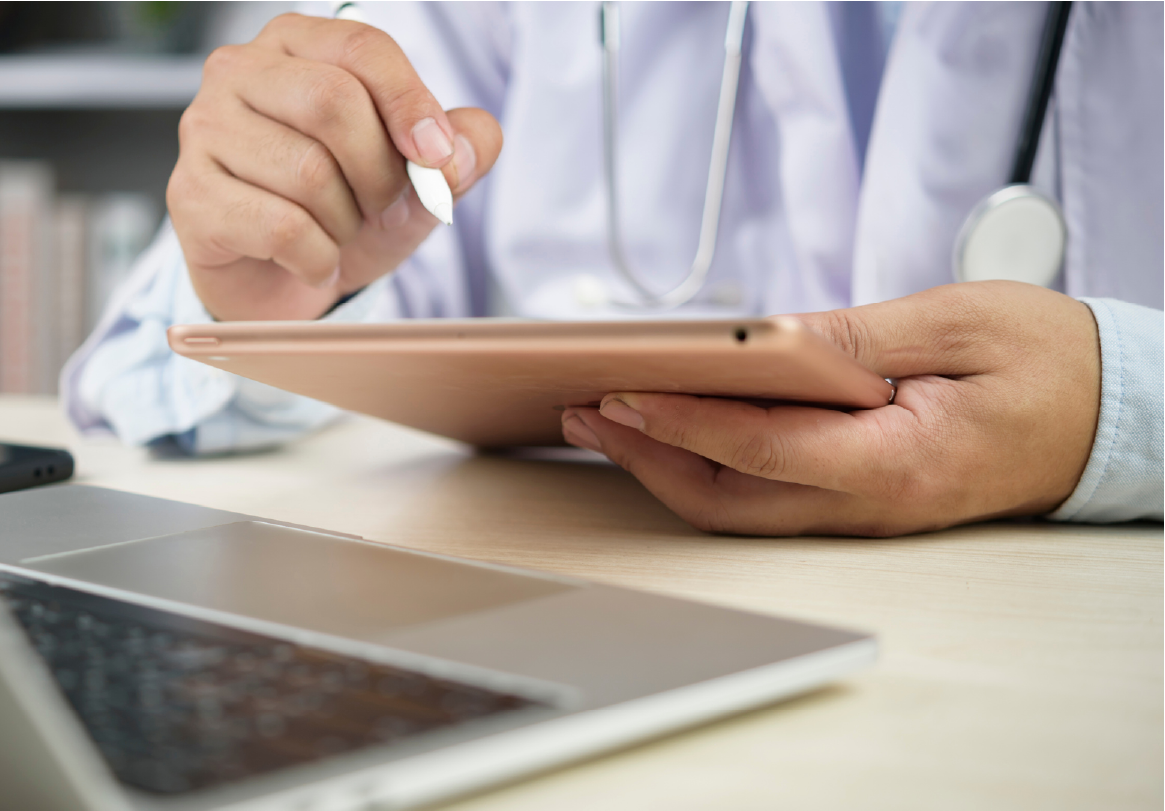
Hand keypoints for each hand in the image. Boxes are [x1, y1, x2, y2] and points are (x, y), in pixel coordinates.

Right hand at [168, 13, 503, 321]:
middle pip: (333, 102)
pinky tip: (312, 260)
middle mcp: (240, 72)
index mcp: (297, 45)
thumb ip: (457, 155)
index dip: (411, 102)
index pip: (362, 47)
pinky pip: (280, 227)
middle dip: (379, 171)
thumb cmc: (341, 212)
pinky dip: (316, 257)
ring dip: (346, 221)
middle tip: (382, 206)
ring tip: (338, 232)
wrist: (282, 283)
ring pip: (307, 170)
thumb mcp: (415, 183)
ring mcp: (205, 130)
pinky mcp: (189, 194)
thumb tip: (461, 150)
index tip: (438, 156)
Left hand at [561, 282, 1101, 535]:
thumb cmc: (1049, 365)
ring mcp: (860, 514)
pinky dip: (703, 466)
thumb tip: (768, 337)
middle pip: (729, 498)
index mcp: (898, 462)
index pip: (762, 449)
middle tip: (583, 407)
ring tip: (600, 417)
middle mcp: (870, 504)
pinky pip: (762, 497)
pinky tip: (667, 432)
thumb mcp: (958, 324)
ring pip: (737, 508)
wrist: (1112, 418)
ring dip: (662, 465)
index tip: (620, 390)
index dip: (682, 421)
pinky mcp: (855, 502)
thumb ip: (859, 336)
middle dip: (644, 455)